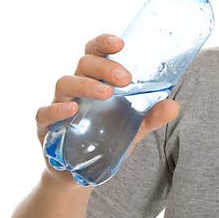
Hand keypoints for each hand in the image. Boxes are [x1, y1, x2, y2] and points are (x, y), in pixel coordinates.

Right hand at [34, 34, 180, 185]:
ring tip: (107, 93)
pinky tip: (72, 110)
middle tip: (126, 78)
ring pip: (65, 83)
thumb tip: (174, 106)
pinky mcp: (46, 127)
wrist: (80, 174)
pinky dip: (57, 109)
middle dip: (104, 67)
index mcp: (95, 80)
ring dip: (86, 85)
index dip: (103, 43)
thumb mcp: (132, 128)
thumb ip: (151, 117)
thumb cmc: (104, 140)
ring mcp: (58, 105)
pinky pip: (45, 113)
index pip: (94, 53)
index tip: (120, 43)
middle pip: (83, 64)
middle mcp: (76, 88)